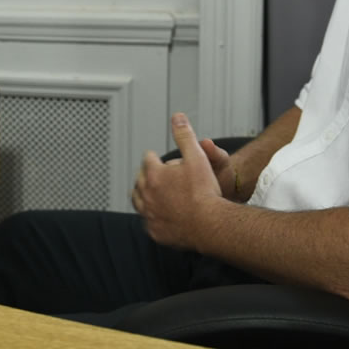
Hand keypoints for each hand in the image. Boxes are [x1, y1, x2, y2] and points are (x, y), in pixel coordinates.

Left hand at [131, 113, 224, 248]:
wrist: (210, 225)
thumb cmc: (205, 192)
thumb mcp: (197, 157)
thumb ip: (185, 136)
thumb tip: (177, 118)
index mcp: (153, 174)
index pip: (148, 158)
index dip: (157, 157)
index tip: (160, 159)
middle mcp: (146, 194)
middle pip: (140, 179)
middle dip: (148, 174)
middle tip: (157, 174)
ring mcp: (149, 214)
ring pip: (138, 200)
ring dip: (143, 194)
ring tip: (153, 192)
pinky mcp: (154, 231)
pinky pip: (147, 221)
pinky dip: (151, 215)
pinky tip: (159, 214)